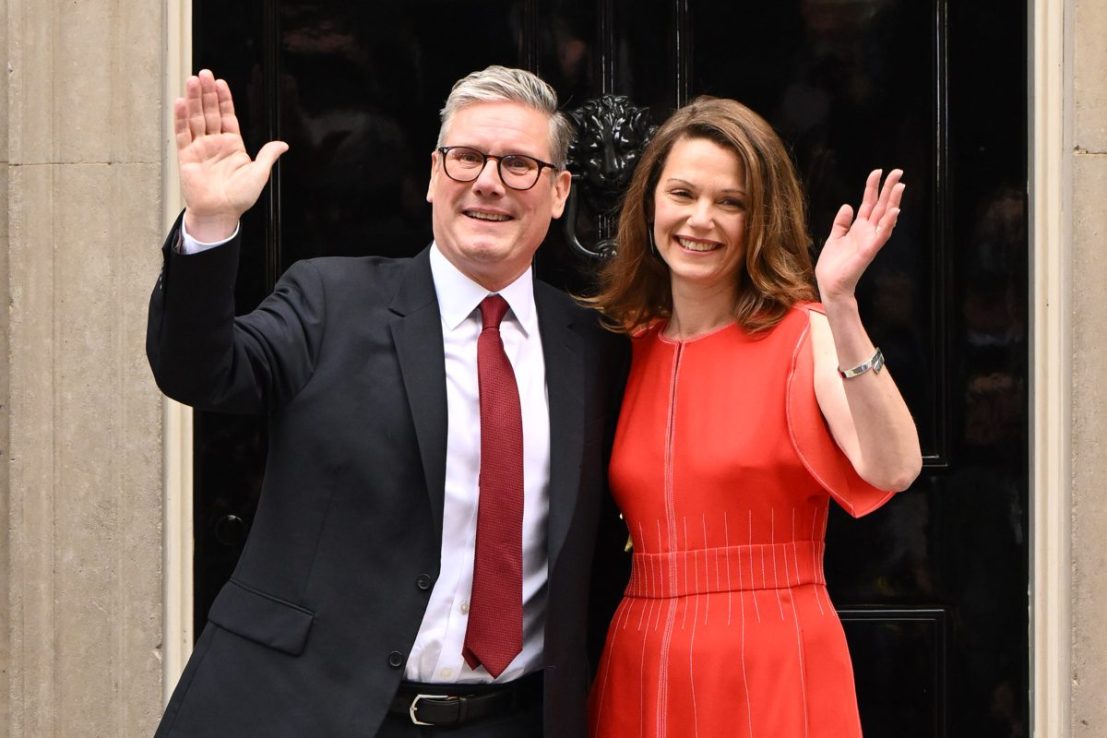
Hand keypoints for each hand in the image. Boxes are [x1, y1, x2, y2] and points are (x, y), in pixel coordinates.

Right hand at [174, 69, 287, 240]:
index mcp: (233, 145)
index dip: (224, 99)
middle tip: (204, 74)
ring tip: (192, 81)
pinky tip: (181, 102)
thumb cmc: (239, 198)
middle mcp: (215, 143)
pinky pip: (183, 133)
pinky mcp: (187, 156)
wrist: (220, 213)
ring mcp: (200, 148)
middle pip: (210, 112)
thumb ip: (267, 156)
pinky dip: (181, 118)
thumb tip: (282, 144)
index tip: (220, 83)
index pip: (227, 116)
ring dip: (194, 100)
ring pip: (195, 118)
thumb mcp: (259, 174)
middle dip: (207, 93)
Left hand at [815, 169, 903, 304]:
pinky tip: (894, 212)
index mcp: (858, 228)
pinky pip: (881, 235)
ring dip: (893, 202)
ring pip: (885, 217)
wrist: (830, 285)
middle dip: (889, 189)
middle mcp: (867, 232)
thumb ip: (841, 223)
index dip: (873, 187)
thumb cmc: (833, 265)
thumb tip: (848, 206)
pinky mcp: (869, 251)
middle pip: (881, 206)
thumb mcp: (834, 238)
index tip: (878, 171)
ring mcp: (870, 241)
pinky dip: (888, 224)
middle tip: (898, 171)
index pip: (869, 203)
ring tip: (900, 186)